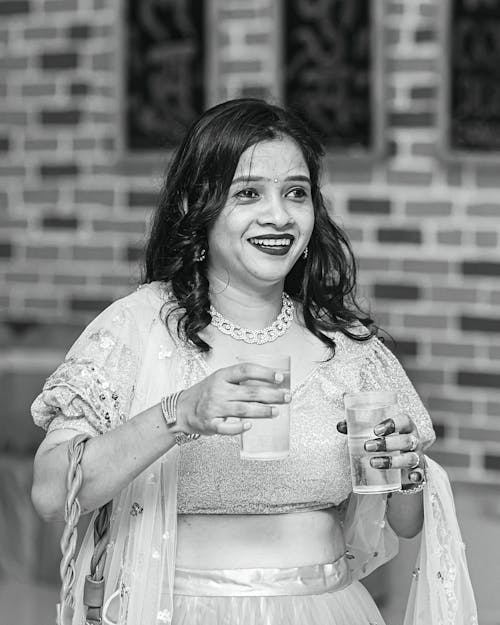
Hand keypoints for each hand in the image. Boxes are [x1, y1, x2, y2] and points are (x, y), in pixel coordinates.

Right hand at [175, 362, 289, 435]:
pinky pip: (227, 428)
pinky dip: (239, 427)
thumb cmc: (206, 393)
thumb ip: (239, 380)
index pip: (246, 370)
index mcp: (222, 376)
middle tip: (287, 397)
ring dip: (262, 411)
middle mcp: (218, 390)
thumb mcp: (219, 379)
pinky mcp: (210, 424)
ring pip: (243, 410)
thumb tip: (270, 383)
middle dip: (272, 395)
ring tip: (276, 412)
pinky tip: (250, 426)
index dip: (264, 373)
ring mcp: (214, 408)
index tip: (280, 378)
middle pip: (250, 392)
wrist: (182, 409)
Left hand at [337, 413, 424, 483]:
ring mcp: (417, 456)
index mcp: (405, 426)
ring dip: (393, 461)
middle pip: (406, 440)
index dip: (392, 423)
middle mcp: (414, 439)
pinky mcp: (418, 471)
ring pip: (410, 457)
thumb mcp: (376, 433)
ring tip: (373, 463)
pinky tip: (411, 478)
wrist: (403, 460)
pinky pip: (421, 474)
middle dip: (387, 444)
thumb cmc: (387, 440)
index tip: (376, 430)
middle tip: (367, 446)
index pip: (404, 420)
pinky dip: (417, 475)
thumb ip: (357, 427)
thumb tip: (340, 426)